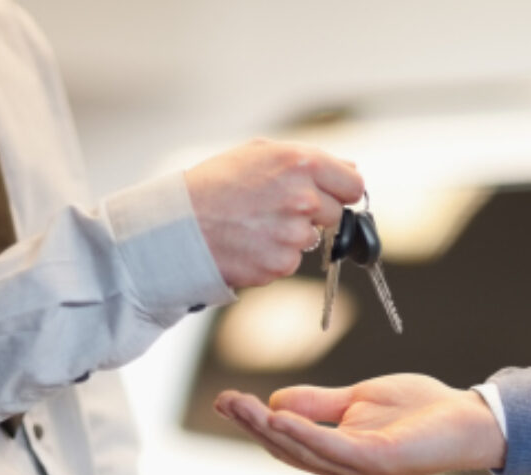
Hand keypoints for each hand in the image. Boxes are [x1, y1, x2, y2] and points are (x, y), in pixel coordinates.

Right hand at [185, 139, 364, 288]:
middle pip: (336, 215)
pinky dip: (273, 256)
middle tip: (277, 210)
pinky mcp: (281, 265)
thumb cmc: (213, 186)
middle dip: (315, 214)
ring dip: (291, 236)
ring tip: (254, 226)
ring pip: (311, 240)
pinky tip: (248, 244)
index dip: (342, 190)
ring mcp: (294, 235)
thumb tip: (349, 168)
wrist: (177, 226)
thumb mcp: (257, 154)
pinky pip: (290, 262)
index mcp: (300, 164)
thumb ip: (307, 159)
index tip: (331, 195)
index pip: (353, 184)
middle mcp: (303, 199)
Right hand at [214, 374, 507, 474]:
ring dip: (266, 427)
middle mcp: (341, 468)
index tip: (225, 399)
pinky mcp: (375, 461)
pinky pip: (329, 446)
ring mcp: (357, 468)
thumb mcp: (357, 399)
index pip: (284, 439)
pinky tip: (278, 417)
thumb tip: (274, 402)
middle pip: (284, 447)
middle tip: (222, 401)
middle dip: (250, 424)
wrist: (466, 420)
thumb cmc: (419, 412)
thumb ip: (317, 403)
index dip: (253, 421)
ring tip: (240, 406)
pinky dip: (301, 432)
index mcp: (335, 454)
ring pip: (300, 448)